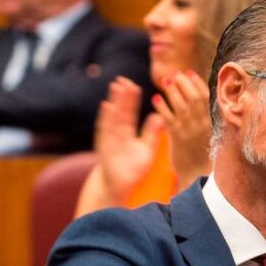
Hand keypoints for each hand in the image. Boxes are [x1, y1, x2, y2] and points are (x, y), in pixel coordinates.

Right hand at [95, 76, 163, 202]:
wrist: (117, 186)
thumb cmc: (132, 169)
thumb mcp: (146, 150)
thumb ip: (152, 134)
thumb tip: (160, 117)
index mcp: (126, 132)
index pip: (130, 112)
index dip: (132, 99)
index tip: (134, 85)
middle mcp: (116, 132)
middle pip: (120, 111)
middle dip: (122, 96)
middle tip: (124, 79)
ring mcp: (109, 138)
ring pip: (112, 116)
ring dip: (114, 101)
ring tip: (116, 86)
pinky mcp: (104, 146)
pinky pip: (104, 130)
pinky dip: (105, 118)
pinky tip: (106, 105)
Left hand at [152, 69, 211, 186]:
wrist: (196, 175)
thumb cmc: (200, 152)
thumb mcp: (207, 132)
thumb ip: (202, 115)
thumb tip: (195, 97)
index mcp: (211, 121)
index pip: (206, 97)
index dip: (197, 82)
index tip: (189, 72)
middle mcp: (201, 124)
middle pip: (193, 97)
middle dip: (183, 83)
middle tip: (174, 73)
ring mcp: (189, 130)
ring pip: (181, 106)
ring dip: (172, 91)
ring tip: (165, 81)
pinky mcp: (177, 139)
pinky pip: (169, 119)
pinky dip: (162, 107)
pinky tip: (156, 99)